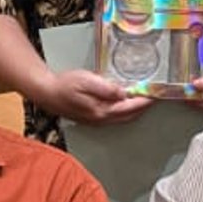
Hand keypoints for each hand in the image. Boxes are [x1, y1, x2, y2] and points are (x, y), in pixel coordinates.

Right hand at [39, 67, 156, 127]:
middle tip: (154, 96)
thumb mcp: (86, 80)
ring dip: (135, 109)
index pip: (130, 107)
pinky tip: (126, 102)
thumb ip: (106, 88)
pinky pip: (115, 116)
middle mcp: (101, 119)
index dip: (145, 100)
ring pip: (123, 117)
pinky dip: (125, 110)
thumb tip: (123, 93)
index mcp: (102, 111)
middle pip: (129, 115)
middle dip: (143, 107)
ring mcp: (96, 121)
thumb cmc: (64, 85)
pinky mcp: (92, 118)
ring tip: (144, 98)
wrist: (46, 93)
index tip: (156, 94)